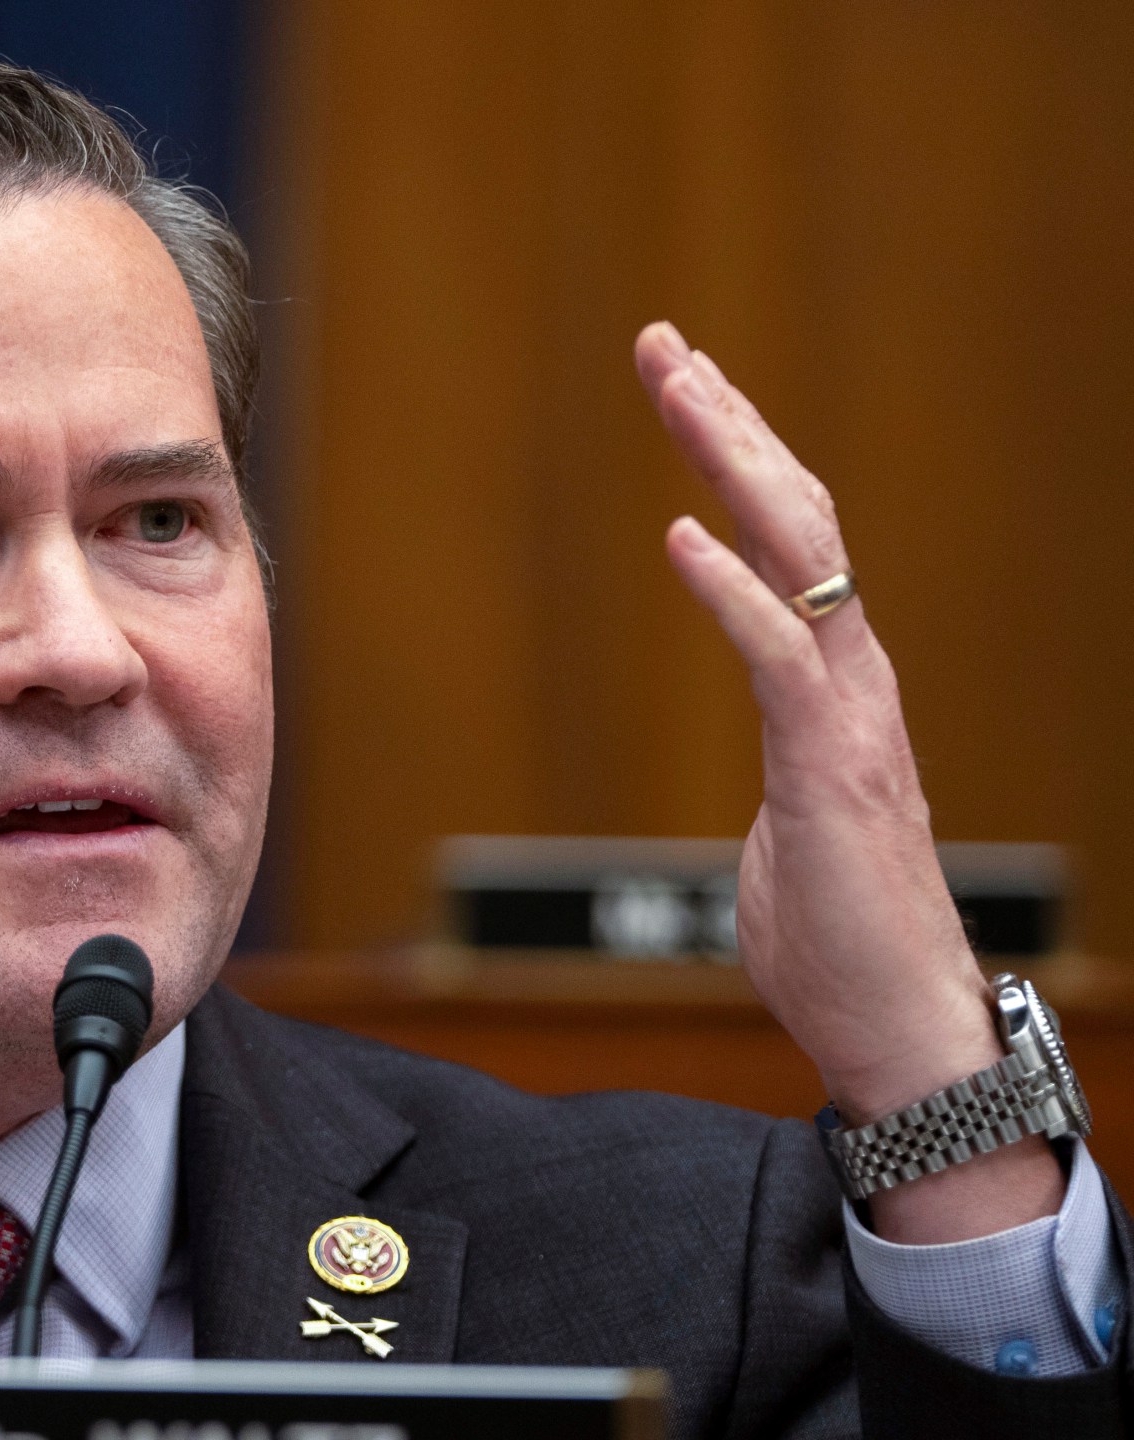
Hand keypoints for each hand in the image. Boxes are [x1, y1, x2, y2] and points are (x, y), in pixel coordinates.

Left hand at [636, 322, 1061, 1241]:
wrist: (898, 1026)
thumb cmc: (839, 944)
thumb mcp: (788, 839)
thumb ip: (779, 788)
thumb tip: (765, 798)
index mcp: (834, 687)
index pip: (790, 543)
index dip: (739, 460)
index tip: (688, 386)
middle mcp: (852, 679)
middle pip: (796, 515)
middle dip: (729, 421)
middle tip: (665, 344)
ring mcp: (850, 715)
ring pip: (802, 554)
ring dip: (735, 464)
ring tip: (678, 387)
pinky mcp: (833, 766)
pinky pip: (782, 659)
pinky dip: (732, 593)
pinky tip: (682, 538)